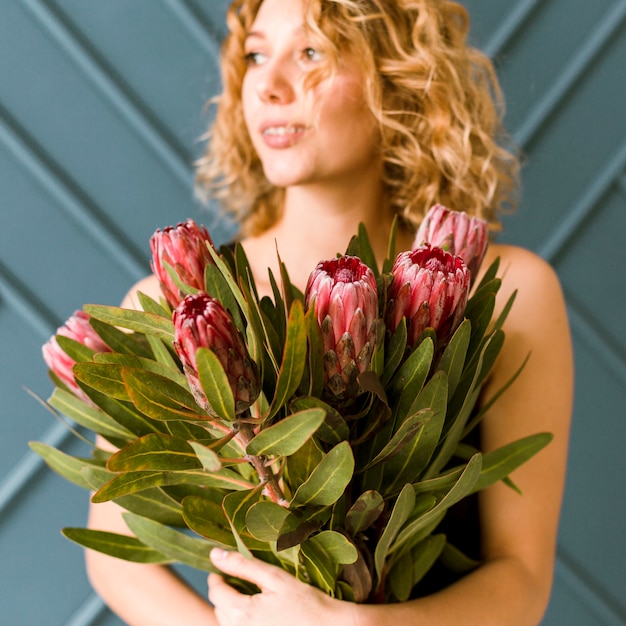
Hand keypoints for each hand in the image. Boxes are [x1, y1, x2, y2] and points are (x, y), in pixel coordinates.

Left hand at [208, 549, 357, 625]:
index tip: (223, 567)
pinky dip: (241, 620)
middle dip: (224, 591)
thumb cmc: (305, 602)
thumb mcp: (274, 578)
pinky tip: (258, 612)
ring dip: (231, 607)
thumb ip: (243, 565)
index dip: (218, 575)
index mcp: (241, 613)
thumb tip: (214, 554)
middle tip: (238, 578)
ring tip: (248, 594)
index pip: (215, 591)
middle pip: (218, 608)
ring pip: (226, 622)